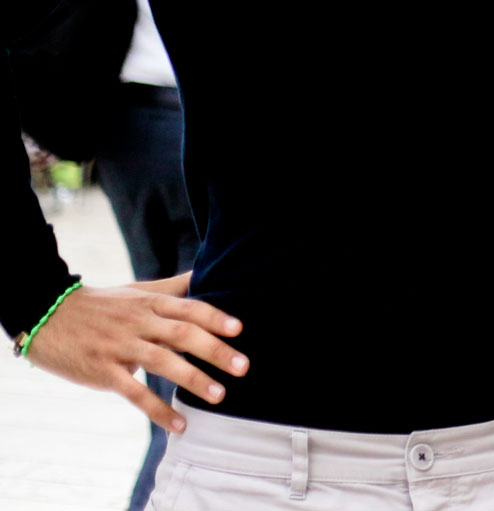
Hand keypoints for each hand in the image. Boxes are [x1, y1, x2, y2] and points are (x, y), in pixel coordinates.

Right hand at [24, 275, 247, 431]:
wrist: (47, 317)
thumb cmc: (101, 305)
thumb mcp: (137, 290)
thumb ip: (172, 287)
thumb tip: (203, 273)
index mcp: (149, 303)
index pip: (188, 308)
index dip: (214, 317)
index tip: (239, 329)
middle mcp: (138, 322)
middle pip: (181, 334)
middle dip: (214, 350)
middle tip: (243, 366)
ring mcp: (120, 347)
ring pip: (161, 362)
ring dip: (192, 379)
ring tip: (219, 395)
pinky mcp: (103, 372)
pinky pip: (134, 393)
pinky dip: (158, 409)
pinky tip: (179, 425)